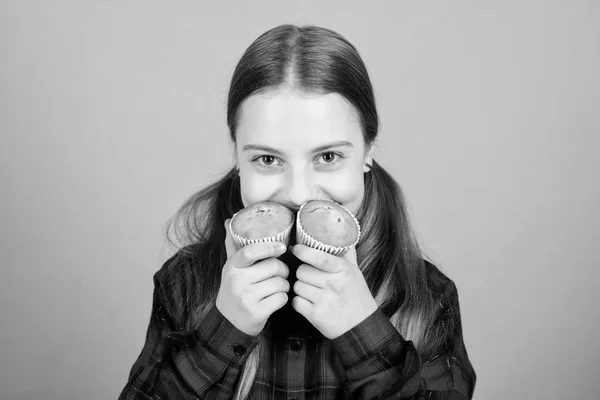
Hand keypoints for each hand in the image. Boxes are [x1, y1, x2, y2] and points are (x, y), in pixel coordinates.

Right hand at [215, 219, 289, 335]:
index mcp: (232, 266)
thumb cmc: (234, 290)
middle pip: (274, 266)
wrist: (228, 321)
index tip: (282, 247)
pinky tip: (275, 300)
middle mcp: (237, 280)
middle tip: (278, 275)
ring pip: (281, 283)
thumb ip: (233, 245)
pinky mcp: (257, 312)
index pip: (251, 251)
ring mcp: (246, 297)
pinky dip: (283, 299)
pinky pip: (282, 298)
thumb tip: (229, 220)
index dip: (269, 247)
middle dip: (282, 271)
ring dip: (284, 285)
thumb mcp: (231, 267)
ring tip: (276, 288)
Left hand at [291, 244, 377, 339]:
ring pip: (297, 286)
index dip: (303, 251)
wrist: (361, 326)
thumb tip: (341, 233)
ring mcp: (324, 301)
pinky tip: (309, 302)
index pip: (318, 256)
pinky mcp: (316, 316)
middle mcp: (333, 284)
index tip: (295, 249)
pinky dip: (299, 302)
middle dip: (303, 273)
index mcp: (343, 270)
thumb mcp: (355, 272)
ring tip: (312, 291)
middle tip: (311, 277)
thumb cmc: (357, 295)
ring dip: (301, 288)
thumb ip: (346, 253)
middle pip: (302, 271)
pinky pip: (296, 302)